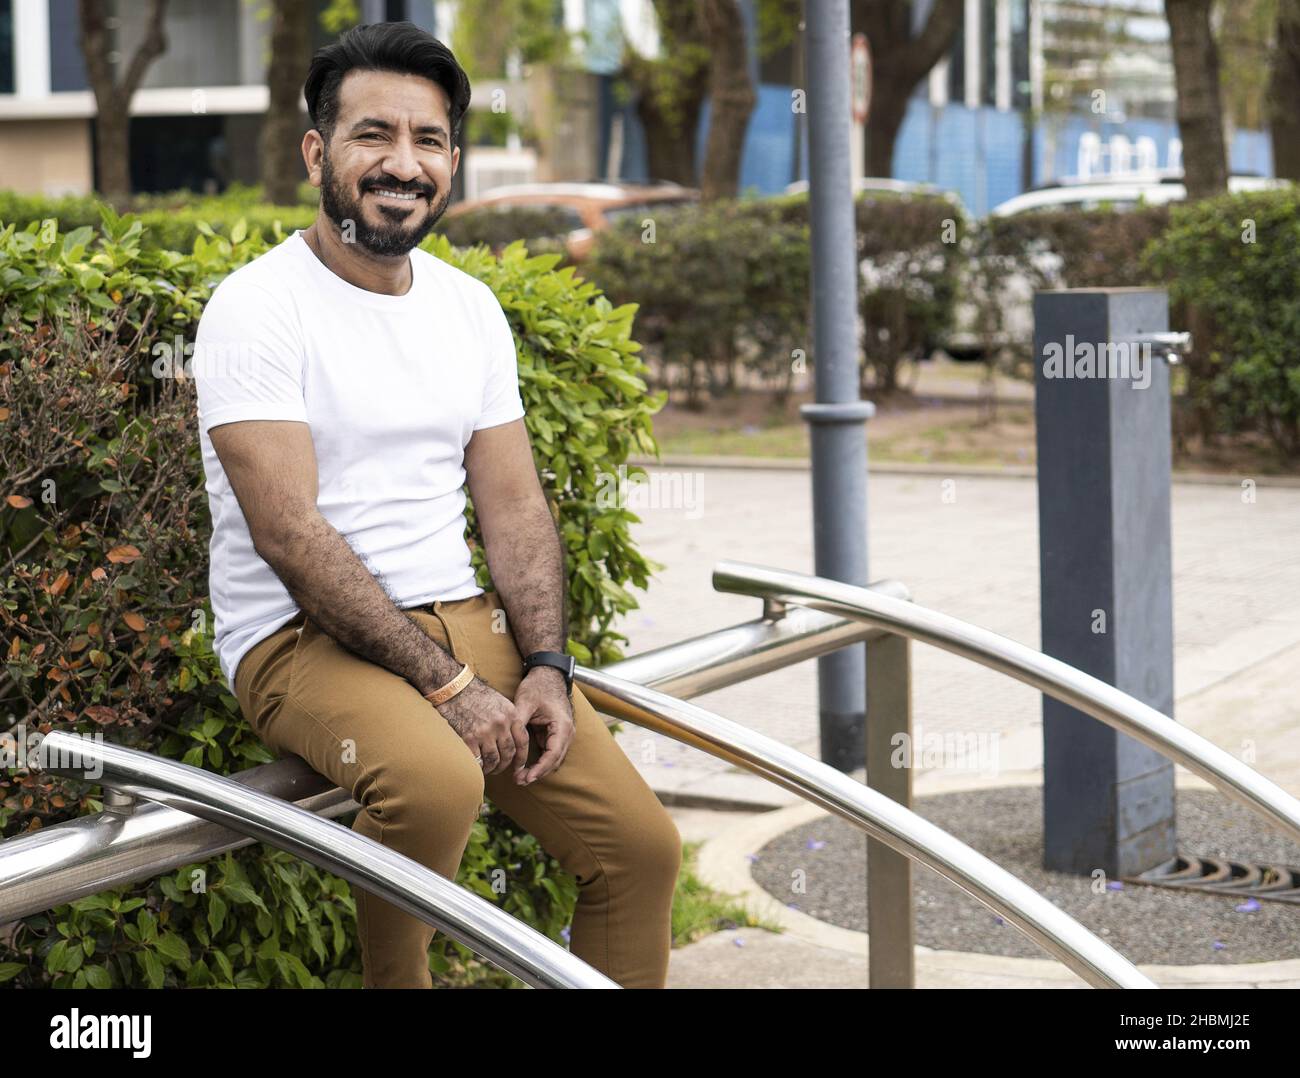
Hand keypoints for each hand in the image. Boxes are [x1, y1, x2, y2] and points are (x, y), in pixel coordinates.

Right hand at [435, 677, 529, 775]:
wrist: (453, 688)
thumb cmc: (475, 694)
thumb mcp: (500, 702)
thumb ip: (508, 720)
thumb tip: (511, 738)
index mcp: (511, 714)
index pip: (522, 741)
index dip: (522, 757)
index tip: (519, 765)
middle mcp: (501, 724)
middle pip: (509, 753)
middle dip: (505, 765)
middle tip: (499, 768)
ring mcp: (485, 732)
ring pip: (494, 759)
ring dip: (491, 768)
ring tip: (487, 769)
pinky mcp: (469, 738)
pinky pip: (478, 760)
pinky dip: (478, 766)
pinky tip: (476, 766)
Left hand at [512, 666, 574, 785]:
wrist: (548, 674)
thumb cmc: (538, 687)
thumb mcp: (524, 702)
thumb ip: (517, 722)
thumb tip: (508, 741)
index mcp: (561, 726)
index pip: (552, 754)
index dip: (539, 768)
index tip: (525, 777)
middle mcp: (566, 733)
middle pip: (554, 761)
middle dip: (537, 773)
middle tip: (518, 781)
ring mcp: (562, 734)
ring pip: (553, 759)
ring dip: (538, 769)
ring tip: (519, 778)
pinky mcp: (555, 734)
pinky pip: (549, 753)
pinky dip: (540, 762)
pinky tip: (524, 768)